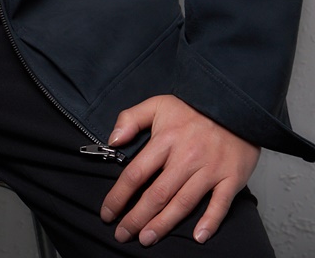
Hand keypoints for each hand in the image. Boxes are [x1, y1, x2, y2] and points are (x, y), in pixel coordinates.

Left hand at [99, 94, 259, 246]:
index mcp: (165, 140)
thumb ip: (130, 119)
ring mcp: (209, 169)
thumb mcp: (157, 104)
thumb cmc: (193, 107)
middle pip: (157, 194)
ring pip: (183, 203)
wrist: (235, 103)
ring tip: (146, 239)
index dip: (118, 196)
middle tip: (122, 234)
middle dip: (136, 218)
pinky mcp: (231, 177)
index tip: (107, 212)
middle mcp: (186, 157)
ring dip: (163, 224)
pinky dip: (210, 221)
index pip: (136, 173)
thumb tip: (113, 141)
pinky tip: (198, 237)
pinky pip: (220, 204)